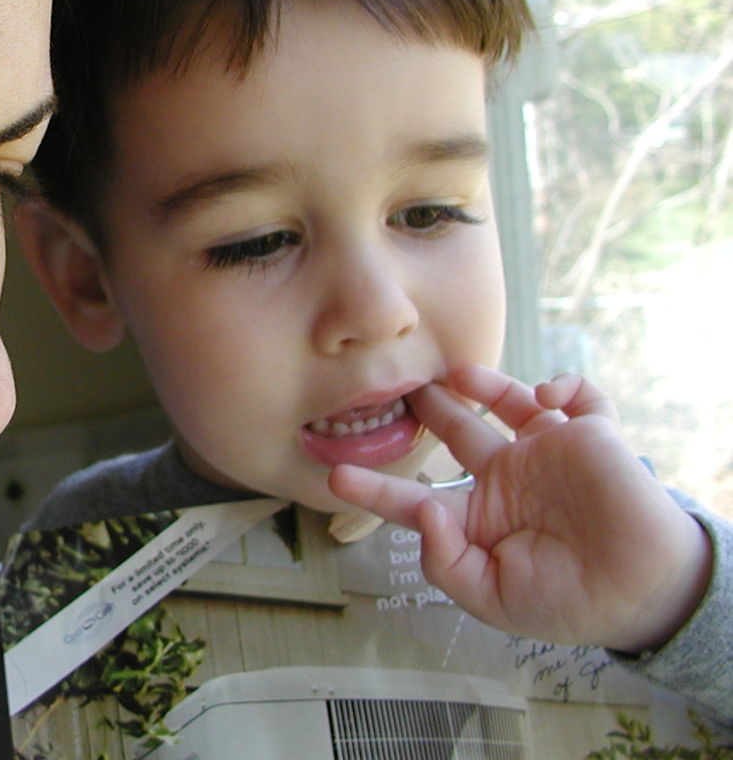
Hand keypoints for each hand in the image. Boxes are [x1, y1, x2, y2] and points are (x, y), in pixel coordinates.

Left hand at [328, 364, 711, 652]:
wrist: (642, 596)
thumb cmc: (566, 602)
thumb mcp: (493, 598)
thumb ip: (448, 564)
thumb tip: (426, 515)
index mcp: (476, 517)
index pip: (415, 497)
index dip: (376, 488)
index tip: (335, 476)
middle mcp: (505, 477)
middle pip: (454, 431)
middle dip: (427, 408)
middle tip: (400, 385)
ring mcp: (545, 453)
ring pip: (507, 402)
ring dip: (483, 383)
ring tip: (459, 374)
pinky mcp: (589, 436)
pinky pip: (579, 397)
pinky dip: (564, 386)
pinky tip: (546, 398)